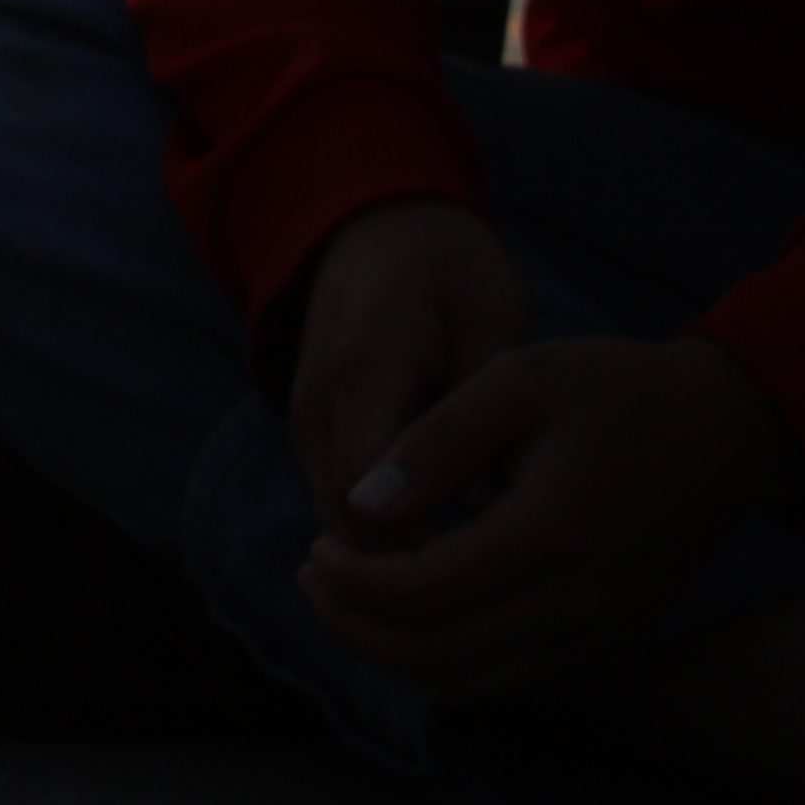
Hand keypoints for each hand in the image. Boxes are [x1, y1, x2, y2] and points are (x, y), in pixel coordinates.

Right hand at [285, 197, 534, 539]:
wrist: (372, 225)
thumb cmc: (449, 265)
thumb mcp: (493, 308)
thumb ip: (486, 398)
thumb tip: (485, 502)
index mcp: (364, 370)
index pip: (375, 499)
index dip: (431, 549)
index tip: (500, 563)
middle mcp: (317, 405)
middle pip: (349, 531)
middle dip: (418, 570)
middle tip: (500, 579)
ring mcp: (304, 422)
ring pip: (339, 532)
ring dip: (400, 557)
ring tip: (482, 563)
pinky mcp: (309, 434)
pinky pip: (339, 508)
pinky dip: (387, 534)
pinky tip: (453, 532)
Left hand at [294, 335, 804, 704]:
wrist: (727, 431)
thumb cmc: (615, 388)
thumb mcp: (518, 378)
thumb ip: (435, 441)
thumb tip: (359, 508)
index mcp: (549, 534)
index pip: (419, 594)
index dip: (350, 581)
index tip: (314, 543)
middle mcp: (578, 606)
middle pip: (433, 658)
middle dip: (355, 628)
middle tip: (313, 577)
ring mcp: (599, 637)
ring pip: (468, 685)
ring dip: (395, 654)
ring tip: (349, 599)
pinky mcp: (611, 646)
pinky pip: (510, 681)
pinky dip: (448, 661)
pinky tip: (415, 609)